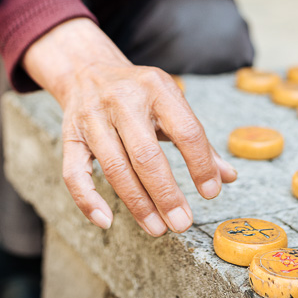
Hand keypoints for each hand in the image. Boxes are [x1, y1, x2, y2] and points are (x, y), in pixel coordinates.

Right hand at [22, 17, 236, 234]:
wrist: (86, 69)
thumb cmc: (138, 93)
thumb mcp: (171, 103)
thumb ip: (198, 140)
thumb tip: (228, 176)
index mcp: (157, 88)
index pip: (185, 130)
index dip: (201, 165)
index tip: (211, 193)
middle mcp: (123, 100)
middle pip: (146, 154)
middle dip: (166, 194)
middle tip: (182, 223)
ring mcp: (93, 118)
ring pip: (115, 168)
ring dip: (137, 204)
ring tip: (158, 228)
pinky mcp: (70, 135)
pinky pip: (74, 173)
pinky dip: (89, 201)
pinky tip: (107, 221)